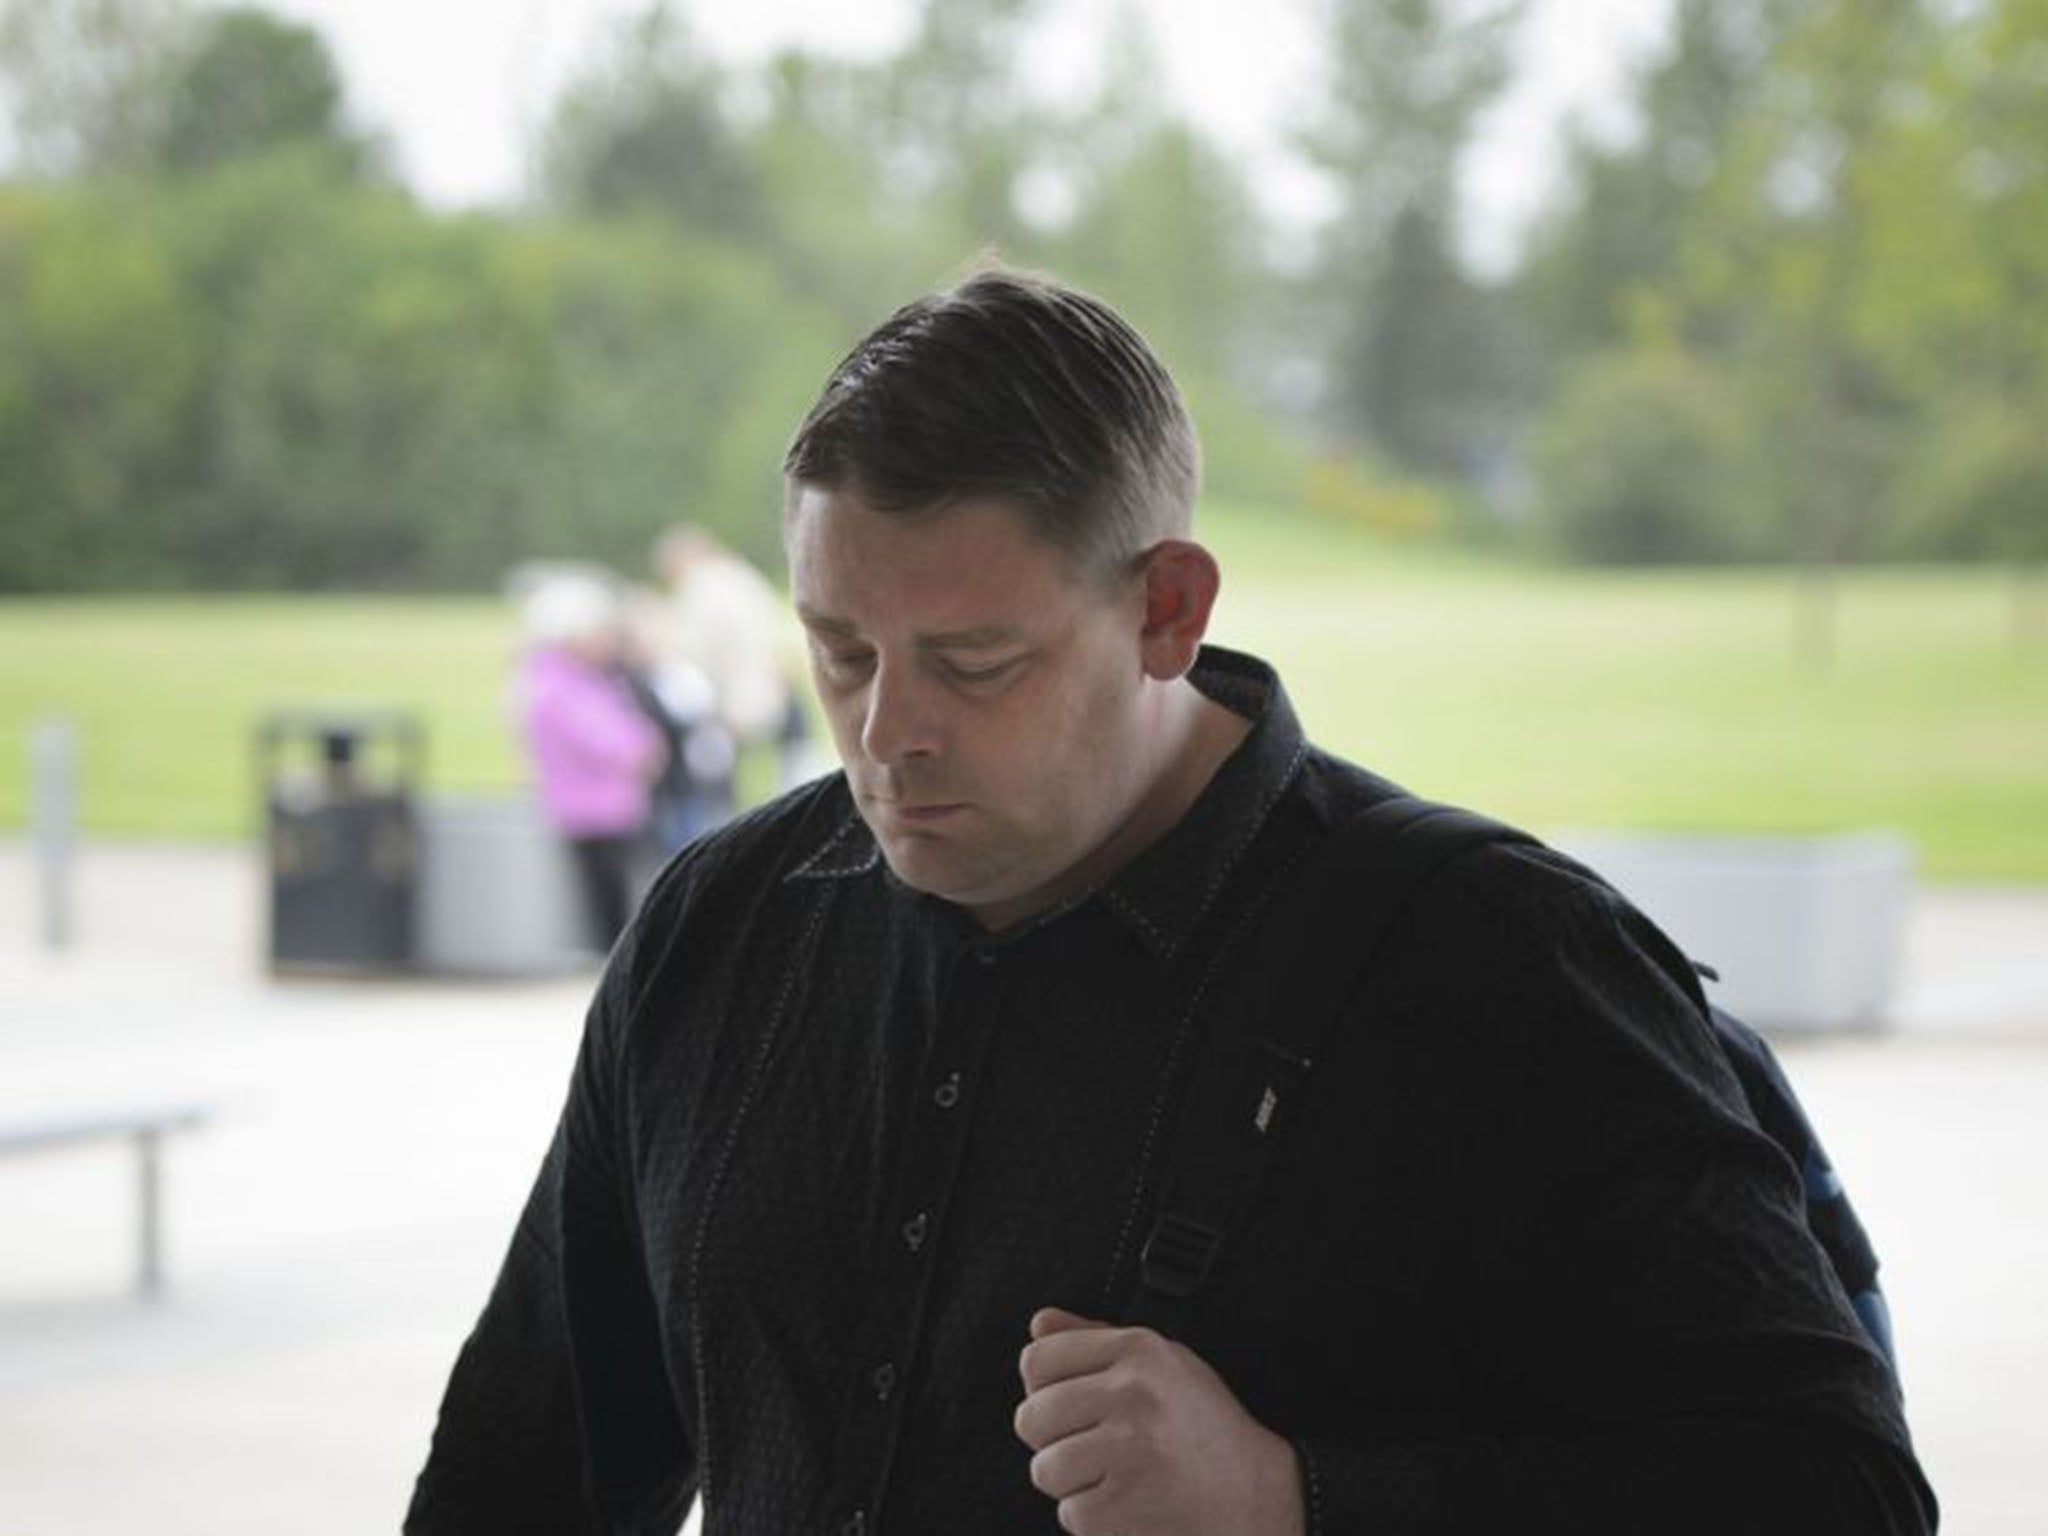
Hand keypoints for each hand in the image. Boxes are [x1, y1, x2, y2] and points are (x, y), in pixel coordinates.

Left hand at [1014, 1307, 1304, 1535]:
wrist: (1259, 1497)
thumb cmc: (1203, 1429)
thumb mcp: (1163, 1366)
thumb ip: (1097, 1340)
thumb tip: (1038, 1322)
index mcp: (1139, 1349)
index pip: (1037, 1360)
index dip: (1044, 1390)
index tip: (1073, 1409)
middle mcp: (1133, 1392)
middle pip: (1031, 1417)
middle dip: (1053, 1442)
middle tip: (1096, 1451)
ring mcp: (1129, 1449)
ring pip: (1045, 1470)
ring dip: (1074, 1485)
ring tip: (1117, 1479)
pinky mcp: (1126, 1504)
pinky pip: (1072, 1513)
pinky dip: (1097, 1520)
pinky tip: (1134, 1506)